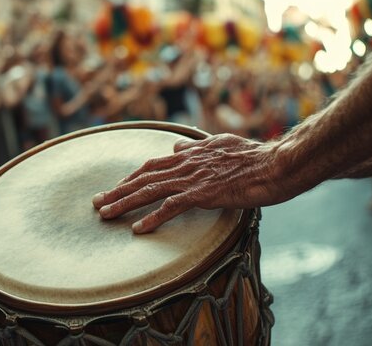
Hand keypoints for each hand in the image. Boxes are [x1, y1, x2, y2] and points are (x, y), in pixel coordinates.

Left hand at [92, 134, 295, 233]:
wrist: (275, 164)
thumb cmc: (255, 156)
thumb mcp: (221, 143)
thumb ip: (197, 145)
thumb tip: (177, 144)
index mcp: (190, 153)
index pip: (153, 164)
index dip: (132, 176)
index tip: (116, 187)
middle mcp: (186, 163)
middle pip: (143, 177)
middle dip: (117, 190)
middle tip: (96, 202)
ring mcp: (193, 178)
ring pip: (149, 190)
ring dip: (124, 202)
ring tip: (105, 214)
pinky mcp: (202, 193)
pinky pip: (171, 207)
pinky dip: (152, 218)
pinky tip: (137, 229)